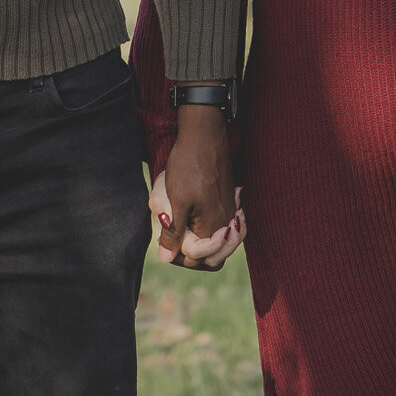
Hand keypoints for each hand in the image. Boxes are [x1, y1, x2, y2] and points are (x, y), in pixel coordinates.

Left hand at [151, 106, 244, 269]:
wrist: (204, 135)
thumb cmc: (188, 166)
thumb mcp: (176, 201)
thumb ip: (173, 233)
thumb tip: (165, 259)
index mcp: (213, 227)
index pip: (197, 259)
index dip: (178, 254)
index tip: (169, 238)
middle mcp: (226, 223)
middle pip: (212, 257)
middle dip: (191, 253)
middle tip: (174, 239)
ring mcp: (229, 211)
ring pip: (217, 243)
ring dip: (201, 242)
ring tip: (184, 231)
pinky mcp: (228, 200)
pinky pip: (221, 227)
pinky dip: (209, 229)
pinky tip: (194, 218)